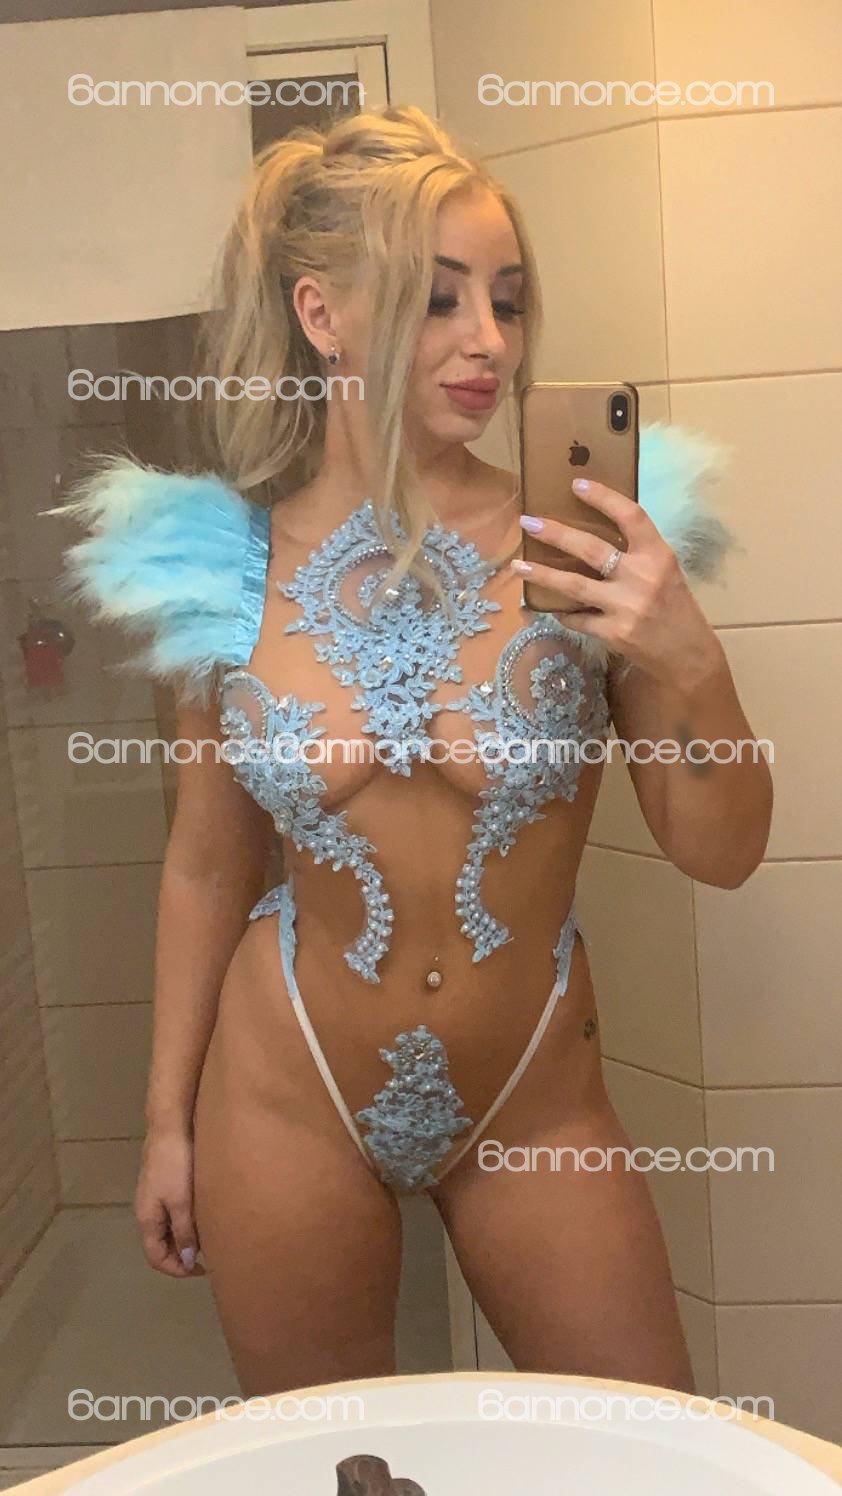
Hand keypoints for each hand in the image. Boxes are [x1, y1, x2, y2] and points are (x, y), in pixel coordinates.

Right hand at [134, 1128, 205, 1277]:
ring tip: (209, 1238)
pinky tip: (203, 1215)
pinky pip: (173, 1212)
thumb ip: (184, 1232)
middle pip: (161, 1244)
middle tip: (209, 1257)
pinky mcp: (164, 1183)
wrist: (171, 1126)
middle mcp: (147, 1210)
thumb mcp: (181, 1202)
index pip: (156, 1257)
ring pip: (168, 1228)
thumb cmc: (175, 1165)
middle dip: (182, 1255)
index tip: (202, 1270)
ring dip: (185, 1238)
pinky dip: (186, 1221)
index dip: (176, 1269)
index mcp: (147, 1219)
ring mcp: (155, 1196)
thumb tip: (186, 1259)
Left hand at [513, 478, 724, 692]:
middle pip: (591, 548)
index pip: (631, 516)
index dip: (603, 497)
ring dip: (543, 574)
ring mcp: (626, 606)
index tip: (576, 485)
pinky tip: (553, 608)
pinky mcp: (613, 632)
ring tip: (519, 566)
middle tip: (528, 522)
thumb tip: (592, 537)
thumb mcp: (665, 572)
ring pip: (574, 584)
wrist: (688, 655)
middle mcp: (642, 577)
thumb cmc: (675, 608)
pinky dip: (563, 612)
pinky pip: (578, 618)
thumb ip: (637, 554)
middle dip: (556, 533)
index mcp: (658, 556)